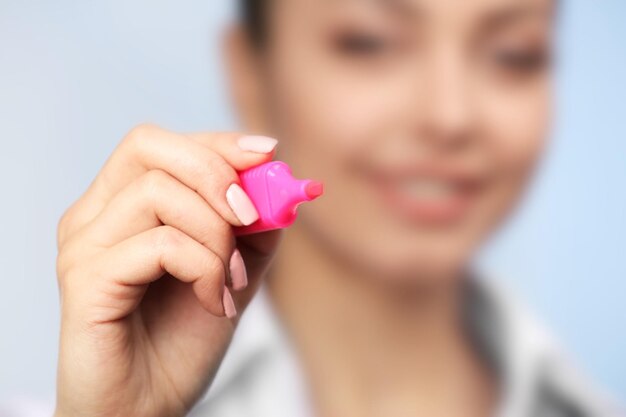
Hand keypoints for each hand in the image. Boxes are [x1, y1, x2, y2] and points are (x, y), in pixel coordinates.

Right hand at [55, 125, 280, 416]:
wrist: (148, 406)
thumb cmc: (183, 338)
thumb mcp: (233, 270)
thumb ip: (254, 226)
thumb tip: (281, 180)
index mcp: (122, 205)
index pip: (162, 143)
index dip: (217, 142)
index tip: (267, 153)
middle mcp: (94, 215)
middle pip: (148, 145)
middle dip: (216, 174)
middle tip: (250, 218)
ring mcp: (84, 245)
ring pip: (160, 193)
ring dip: (217, 236)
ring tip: (232, 283)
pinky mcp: (85, 279)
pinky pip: (160, 243)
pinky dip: (204, 268)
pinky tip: (214, 302)